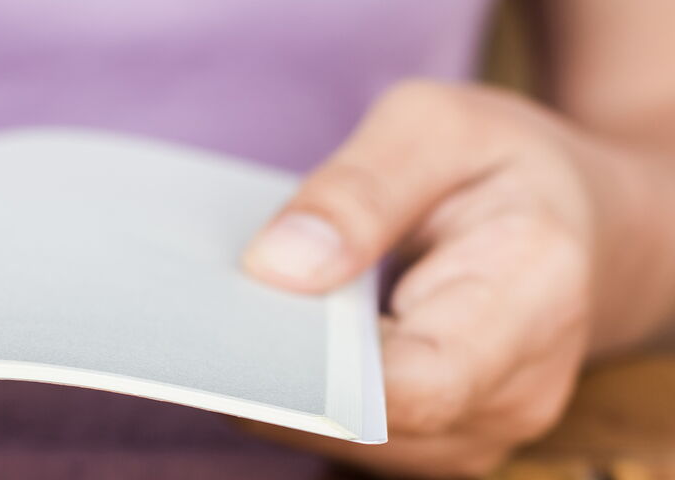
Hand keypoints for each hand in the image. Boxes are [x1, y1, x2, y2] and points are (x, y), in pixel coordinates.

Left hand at [240, 80, 674, 477]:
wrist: (580, 228)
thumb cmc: (507, 168)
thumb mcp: (438, 128)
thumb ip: (361, 191)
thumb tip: (276, 268)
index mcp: (531, 299)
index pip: (412, 383)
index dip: (313, 370)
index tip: (228, 328)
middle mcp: (515, 393)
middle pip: (366, 423)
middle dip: (278, 373)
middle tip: (198, 317)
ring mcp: (478, 431)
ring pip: (348, 441)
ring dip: (283, 386)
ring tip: (228, 321)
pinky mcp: (440, 441)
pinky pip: (352, 436)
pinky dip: (303, 392)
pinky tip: (270, 340)